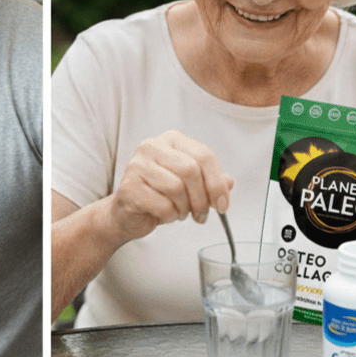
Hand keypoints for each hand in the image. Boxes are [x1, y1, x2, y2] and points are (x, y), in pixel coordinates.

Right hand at [106, 130, 233, 244]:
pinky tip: (166, 215)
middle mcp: (151, 147)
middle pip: (190, 170)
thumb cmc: (159, 195)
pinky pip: (162, 205)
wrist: (126, 213)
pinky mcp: (128, 188)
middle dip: (202, 198)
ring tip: (180, 212)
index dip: (217, 183)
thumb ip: (210, 180)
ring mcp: (136, 166)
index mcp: (170, 140)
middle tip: (202, 214)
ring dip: (185, 208)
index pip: (204, 155)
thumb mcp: (189, 185)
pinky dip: (170, 216)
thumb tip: (229, 182)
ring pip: (176, 188)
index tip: (223, 205)